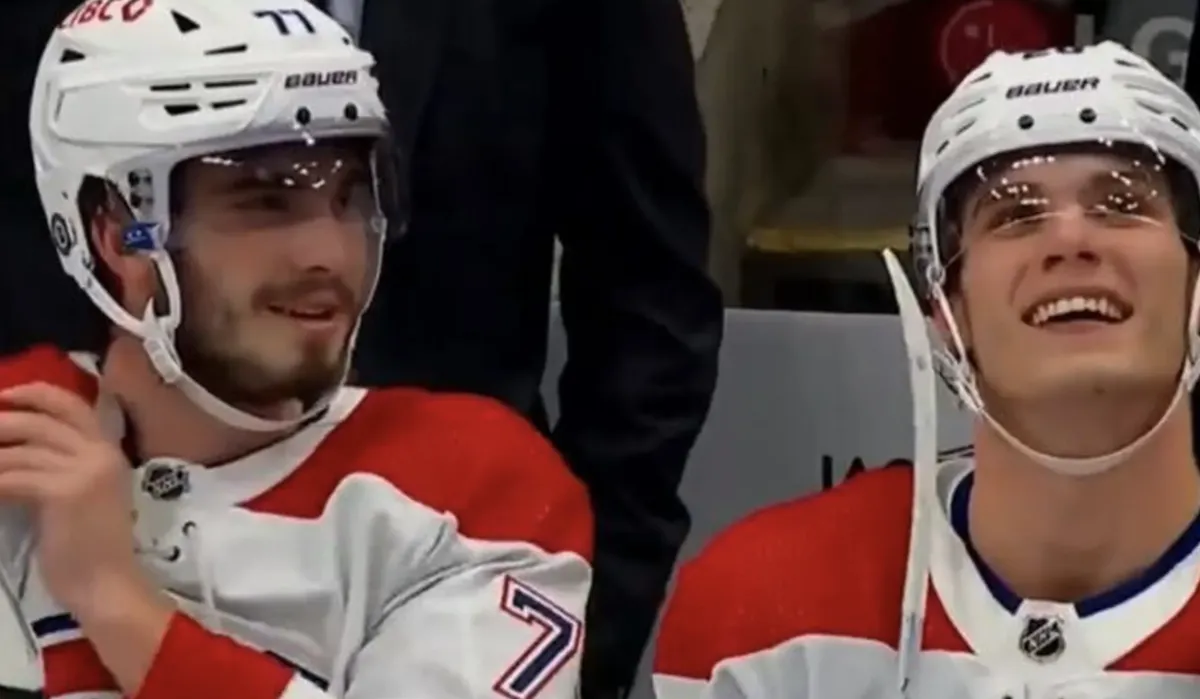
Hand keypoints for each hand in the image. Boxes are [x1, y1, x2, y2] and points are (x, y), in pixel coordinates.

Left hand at [0, 382, 146, 614]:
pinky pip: (13, 477)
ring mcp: (85, 472)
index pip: (73, 406)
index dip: (36, 394)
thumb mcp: (85, 496)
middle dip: (4, 420)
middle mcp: (101, 455)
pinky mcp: (65, 493)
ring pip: (22, 450)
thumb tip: (16, 451)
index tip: (6, 396)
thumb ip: (63, 468)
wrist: (107, 584)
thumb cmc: (92, 548)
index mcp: (108, 453)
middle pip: (44, 419)